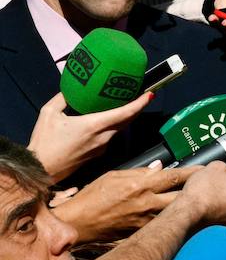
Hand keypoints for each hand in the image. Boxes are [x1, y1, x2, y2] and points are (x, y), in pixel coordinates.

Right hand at [28, 92, 153, 181]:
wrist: (41, 170)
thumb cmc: (44, 143)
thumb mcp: (49, 114)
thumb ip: (63, 98)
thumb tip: (71, 89)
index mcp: (94, 126)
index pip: (125, 113)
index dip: (140, 103)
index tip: (150, 93)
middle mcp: (103, 137)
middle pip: (127, 121)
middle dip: (137, 107)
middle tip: (141, 94)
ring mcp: (102, 147)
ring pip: (120, 129)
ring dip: (125, 116)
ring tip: (125, 102)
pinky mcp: (98, 154)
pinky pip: (111, 136)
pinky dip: (114, 126)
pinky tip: (108, 118)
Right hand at [52, 162, 200, 242]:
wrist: (77, 224)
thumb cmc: (92, 197)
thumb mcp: (115, 176)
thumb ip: (140, 172)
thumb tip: (160, 167)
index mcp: (141, 185)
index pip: (175, 176)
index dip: (193, 172)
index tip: (207, 170)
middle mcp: (147, 203)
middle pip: (183, 196)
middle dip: (198, 192)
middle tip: (211, 188)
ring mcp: (146, 221)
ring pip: (176, 214)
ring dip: (189, 209)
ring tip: (201, 204)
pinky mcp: (142, 235)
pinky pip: (163, 227)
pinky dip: (173, 223)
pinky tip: (182, 221)